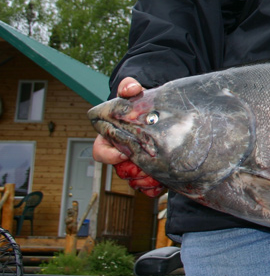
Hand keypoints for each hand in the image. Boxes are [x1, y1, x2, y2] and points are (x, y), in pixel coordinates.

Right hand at [91, 77, 165, 197]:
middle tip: (147, 167)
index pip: (101, 152)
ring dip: (145, 180)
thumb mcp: (134, 93)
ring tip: (157, 176)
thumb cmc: (140, 104)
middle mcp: (120, 154)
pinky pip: (148, 187)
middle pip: (120, 171)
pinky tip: (162, 184)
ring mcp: (134, 164)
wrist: (159, 112)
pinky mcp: (150, 171)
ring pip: (134, 180)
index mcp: (110, 138)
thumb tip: (131, 87)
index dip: (110, 155)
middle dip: (133, 171)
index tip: (124, 153)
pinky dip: (154, 188)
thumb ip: (129, 87)